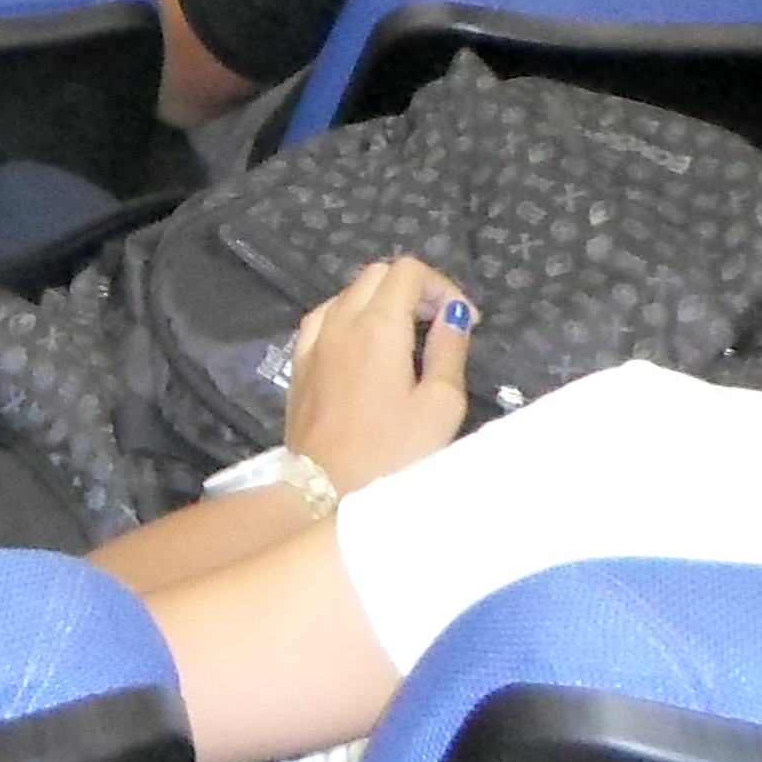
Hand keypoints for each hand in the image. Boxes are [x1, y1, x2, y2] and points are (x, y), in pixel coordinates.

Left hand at [280, 256, 474, 492]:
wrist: (326, 490)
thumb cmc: (392, 453)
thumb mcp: (440, 404)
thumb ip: (449, 350)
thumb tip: (453, 315)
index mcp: (378, 325)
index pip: (408, 271)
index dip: (442, 285)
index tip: (462, 320)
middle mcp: (340, 322)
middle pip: (377, 275)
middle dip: (414, 289)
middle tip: (440, 324)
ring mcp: (313, 341)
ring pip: (348, 293)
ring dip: (380, 301)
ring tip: (407, 336)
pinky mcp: (299, 363)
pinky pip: (324, 318)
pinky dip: (349, 317)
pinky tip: (363, 346)